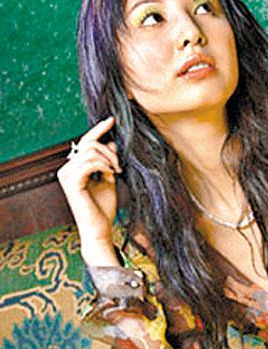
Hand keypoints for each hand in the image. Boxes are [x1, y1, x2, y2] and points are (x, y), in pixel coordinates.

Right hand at [57, 117, 121, 264]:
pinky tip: (111, 173)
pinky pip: (89, 163)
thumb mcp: (109, 179)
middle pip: (89, 143)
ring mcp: (67, 176)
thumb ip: (108, 161)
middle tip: (120, 164)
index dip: (98, 129)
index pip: (85, 142)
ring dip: (108, 158)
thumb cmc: (103, 208)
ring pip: (89, 151)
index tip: (112, 120)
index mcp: (74, 168)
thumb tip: (111, 141)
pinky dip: (103, 165)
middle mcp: (66, 169)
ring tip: (117, 171)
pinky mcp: (72, 183)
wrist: (100, 229)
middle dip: (109, 150)